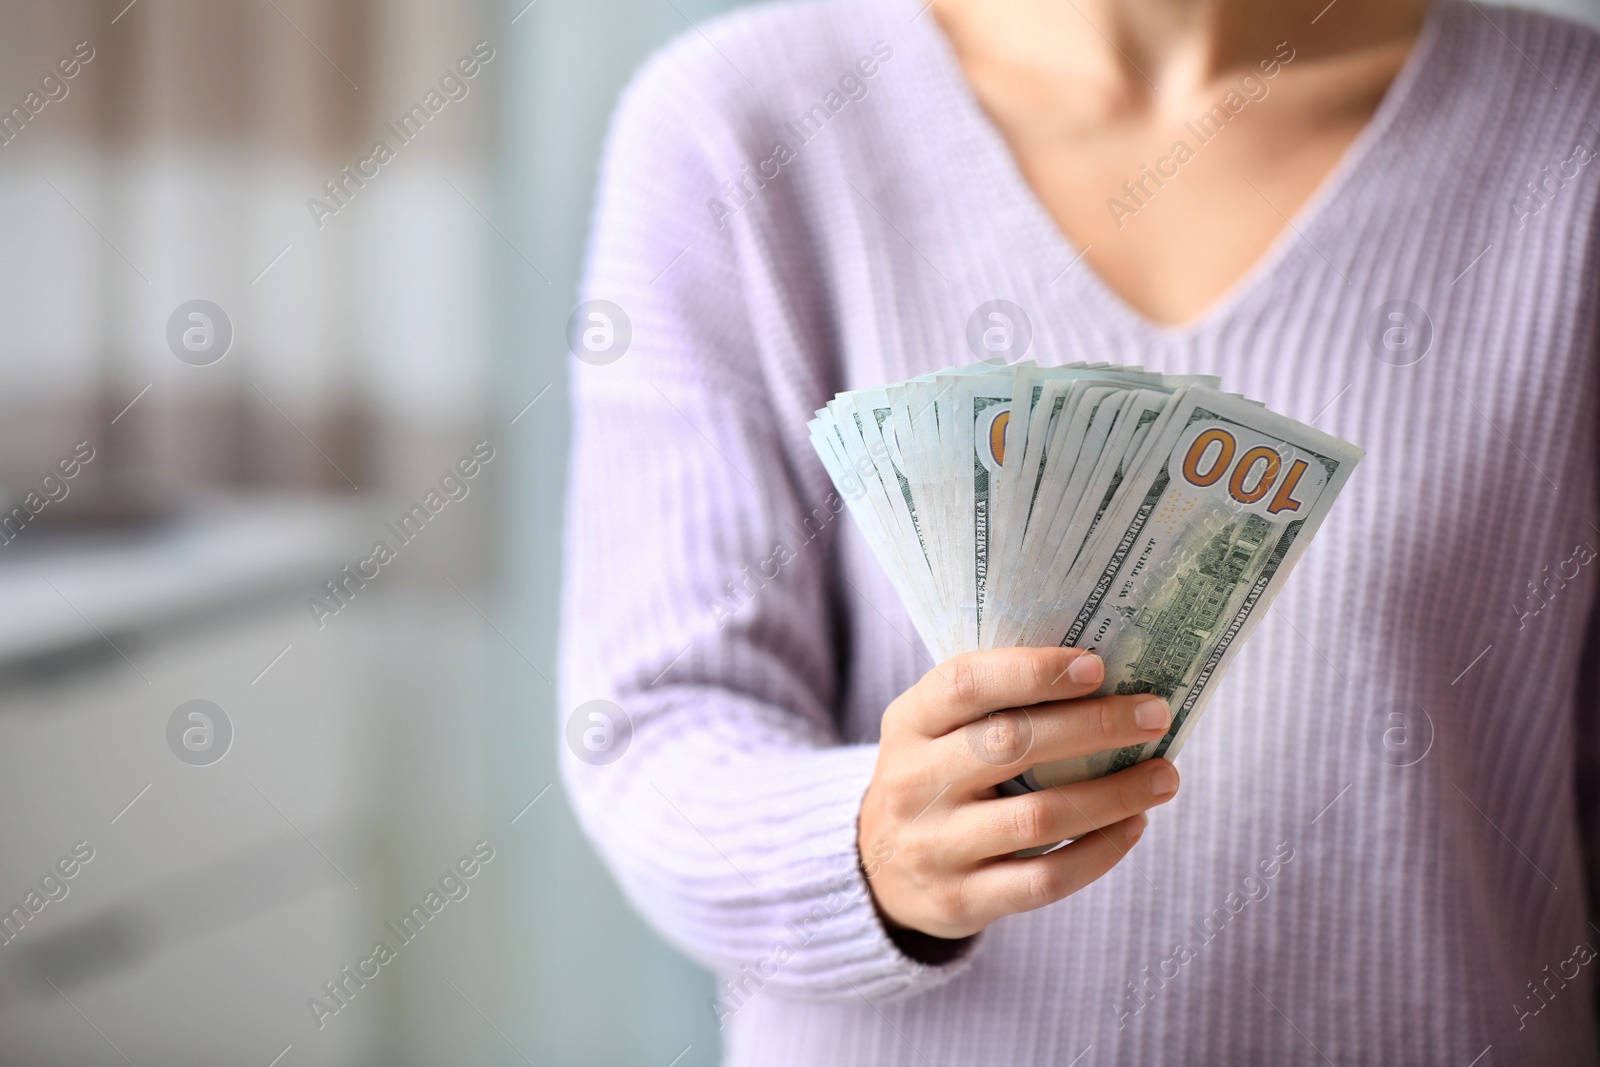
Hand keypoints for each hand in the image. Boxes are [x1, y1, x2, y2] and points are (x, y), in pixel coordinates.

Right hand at [858, 646, 1178, 940]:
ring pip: (1039, 818)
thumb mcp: (934, 729)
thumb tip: (1104, 678)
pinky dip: (1100, 852)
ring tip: (1165, 776)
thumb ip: (993, 704)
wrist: (877, 869)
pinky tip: (1134, 826)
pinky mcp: (961, 899)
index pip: (965, 683)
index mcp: (909, 723)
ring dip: (1114, 794)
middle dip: (1094, 727)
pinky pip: (1044, 879)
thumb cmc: (935, 776)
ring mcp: (935, 846)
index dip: (1032, 671)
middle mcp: (914, 782)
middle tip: (1154, 715)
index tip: (1097, 667)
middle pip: (1011, 745)